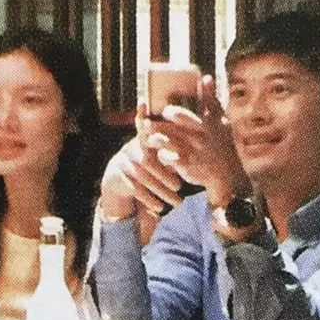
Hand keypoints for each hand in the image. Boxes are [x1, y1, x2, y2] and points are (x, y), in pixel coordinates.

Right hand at [100, 103, 182, 217]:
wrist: (118, 178)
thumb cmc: (147, 162)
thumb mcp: (157, 152)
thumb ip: (174, 146)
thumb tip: (201, 141)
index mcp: (144, 140)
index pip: (146, 129)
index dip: (146, 119)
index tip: (150, 110)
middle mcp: (131, 148)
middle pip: (148, 160)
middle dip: (165, 174)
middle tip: (180, 186)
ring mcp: (123, 162)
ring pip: (142, 176)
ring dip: (160, 190)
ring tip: (176, 202)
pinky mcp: (118, 176)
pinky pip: (134, 189)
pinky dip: (148, 199)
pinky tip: (158, 208)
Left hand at [145, 75, 250, 207]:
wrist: (227, 174)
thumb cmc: (222, 144)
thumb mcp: (220, 120)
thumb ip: (211, 99)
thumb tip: (206, 77)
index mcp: (203, 123)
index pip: (180, 115)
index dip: (168, 113)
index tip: (161, 112)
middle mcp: (196, 136)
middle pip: (169, 128)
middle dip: (155, 125)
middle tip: (144, 124)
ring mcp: (191, 151)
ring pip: (166, 142)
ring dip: (155, 139)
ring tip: (149, 138)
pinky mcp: (187, 166)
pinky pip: (169, 159)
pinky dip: (162, 156)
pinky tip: (159, 154)